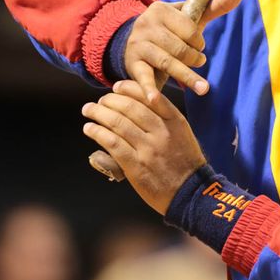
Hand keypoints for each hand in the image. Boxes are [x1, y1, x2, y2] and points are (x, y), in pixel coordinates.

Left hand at [82, 81, 206, 213]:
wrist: (190, 193)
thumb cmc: (185, 162)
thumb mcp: (182, 134)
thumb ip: (165, 119)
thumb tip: (140, 104)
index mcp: (174, 121)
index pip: (149, 96)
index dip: (129, 88)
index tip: (116, 87)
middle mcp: (161, 132)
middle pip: (130, 107)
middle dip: (110, 100)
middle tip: (100, 100)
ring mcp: (148, 149)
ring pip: (118, 123)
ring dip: (99, 113)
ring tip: (88, 110)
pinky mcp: (136, 166)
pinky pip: (113, 144)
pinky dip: (98, 133)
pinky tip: (89, 129)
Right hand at [125, 0, 243, 101]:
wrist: (136, 42)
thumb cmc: (172, 30)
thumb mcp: (191, 16)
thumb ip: (216, 4)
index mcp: (161, 9)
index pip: (189, 28)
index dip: (199, 41)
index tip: (198, 46)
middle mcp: (146, 24)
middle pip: (179, 47)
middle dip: (194, 58)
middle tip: (200, 62)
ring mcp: (138, 44)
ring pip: (167, 62)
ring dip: (187, 76)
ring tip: (202, 88)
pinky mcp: (132, 64)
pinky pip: (142, 77)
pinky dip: (149, 89)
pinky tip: (155, 100)